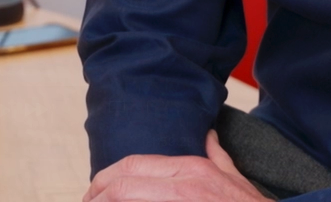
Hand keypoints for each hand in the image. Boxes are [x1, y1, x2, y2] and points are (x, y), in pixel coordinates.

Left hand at [82, 132, 267, 201]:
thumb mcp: (237, 180)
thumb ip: (219, 157)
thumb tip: (209, 134)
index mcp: (192, 170)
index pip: (131, 166)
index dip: (105, 180)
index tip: (93, 192)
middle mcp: (184, 185)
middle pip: (121, 182)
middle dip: (97, 194)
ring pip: (124, 197)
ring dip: (105, 201)